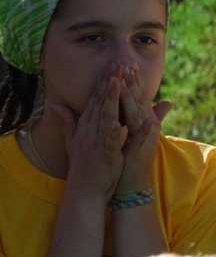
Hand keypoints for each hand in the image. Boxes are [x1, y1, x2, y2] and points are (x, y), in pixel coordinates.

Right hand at [50, 73, 124, 201]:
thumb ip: (67, 121)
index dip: (103, 83)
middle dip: (109, 83)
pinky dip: (114, 132)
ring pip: (105, 117)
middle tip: (117, 64)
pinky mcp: (105, 156)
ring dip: (111, 100)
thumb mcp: (74, 141)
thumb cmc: (83, 166)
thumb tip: (54, 105)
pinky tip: (119, 121)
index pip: (95, 101)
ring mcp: (96, 143)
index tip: (112, 66)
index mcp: (86, 127)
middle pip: (100, 103)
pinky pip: (110, 142)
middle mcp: (90, 131)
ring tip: (117, 83)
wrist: (84, 192)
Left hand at [116, 65, 171, 192]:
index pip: (134, 97)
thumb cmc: (127, 160)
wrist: (131, 183)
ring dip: (137, 98)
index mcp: (139, 121)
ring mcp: (147, 137)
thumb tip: (137, 108)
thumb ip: (131, 118)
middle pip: (139, 100)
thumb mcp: (130, 135)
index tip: (122, 65)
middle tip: (128, 65)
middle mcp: (146, 126)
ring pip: (141, 113)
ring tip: (131, 83)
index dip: (129, 82)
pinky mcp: (145, 150)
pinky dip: (147, 129)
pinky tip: (148, 120)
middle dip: (133, 83)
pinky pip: (145, 137)